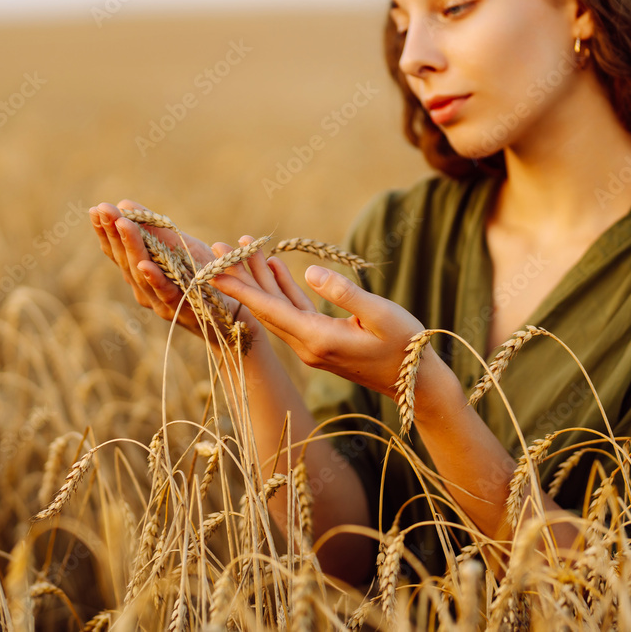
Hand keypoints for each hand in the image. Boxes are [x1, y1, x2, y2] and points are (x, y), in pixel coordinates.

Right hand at [89, 200, 261, 344]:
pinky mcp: (181, 309)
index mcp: (141, 273)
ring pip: (140, 274)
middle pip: (124, 260)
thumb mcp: (179, 247)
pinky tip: (144, 264)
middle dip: (113, 233)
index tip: (96, 209)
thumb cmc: (204, 275)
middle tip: (104, 209)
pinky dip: (154, 279)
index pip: (116, 251)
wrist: (236, 307)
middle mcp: (144, 289)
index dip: (105, 232)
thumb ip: (154, 229)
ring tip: (122, 225)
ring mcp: (160, 301)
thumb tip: (125, 204)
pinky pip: (166, 293)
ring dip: (131, 248)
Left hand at [210, 238, 434, 398]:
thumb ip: (344, 293)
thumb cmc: (404, 345)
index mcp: (318, 339)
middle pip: (265, 307)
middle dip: (240, 278)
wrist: (415, 382)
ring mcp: (312, 345)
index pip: (269, 310)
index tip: (215, 271)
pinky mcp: (321, 342)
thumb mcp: (380, 315)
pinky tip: (275, 268)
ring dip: (260, 280)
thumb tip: (310, 272)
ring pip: (277, 308)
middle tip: (218, 249)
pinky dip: (282, 290)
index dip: (241, 289)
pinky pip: (294, 312)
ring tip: (244, 249)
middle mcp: (307, 345)